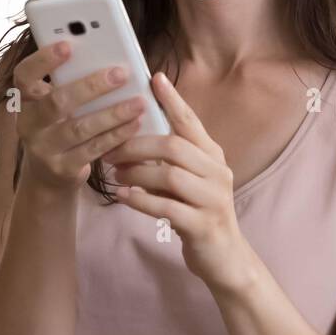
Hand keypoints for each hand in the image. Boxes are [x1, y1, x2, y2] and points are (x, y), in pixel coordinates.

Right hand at [12, 41, 145, 192]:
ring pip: (80, 128)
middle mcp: (29, 124)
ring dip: (112, 114)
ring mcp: (44, 149)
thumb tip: (108, 56)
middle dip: (90, 86)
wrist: (48, 176)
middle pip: (56, 102)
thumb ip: (69, 83)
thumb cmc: (58, 127)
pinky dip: (116, 135)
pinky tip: (134, 123)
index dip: (43, 59)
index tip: (68, 45)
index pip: (24, 75)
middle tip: (120, 73)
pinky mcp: (63, 169)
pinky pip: (93, 149)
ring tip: (138, 102)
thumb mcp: (54, 105)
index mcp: (26, 100)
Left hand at [101, 72, 253, 293]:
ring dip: (136, 173)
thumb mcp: (189, 179)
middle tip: (111, 150)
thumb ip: (171, 158)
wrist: (225, 257)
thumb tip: (132, 131)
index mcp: (212, 155)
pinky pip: (167, 207)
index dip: (173, 100)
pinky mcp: (203, 225)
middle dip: (138, 145)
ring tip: (114, 174)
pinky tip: (123, 196)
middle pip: (175, 147)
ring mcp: (213, 199)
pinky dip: (140, 200)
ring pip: (170, 176)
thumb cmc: (198, 211)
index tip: (154, 78)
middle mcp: (217, 172)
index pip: (191, 121)